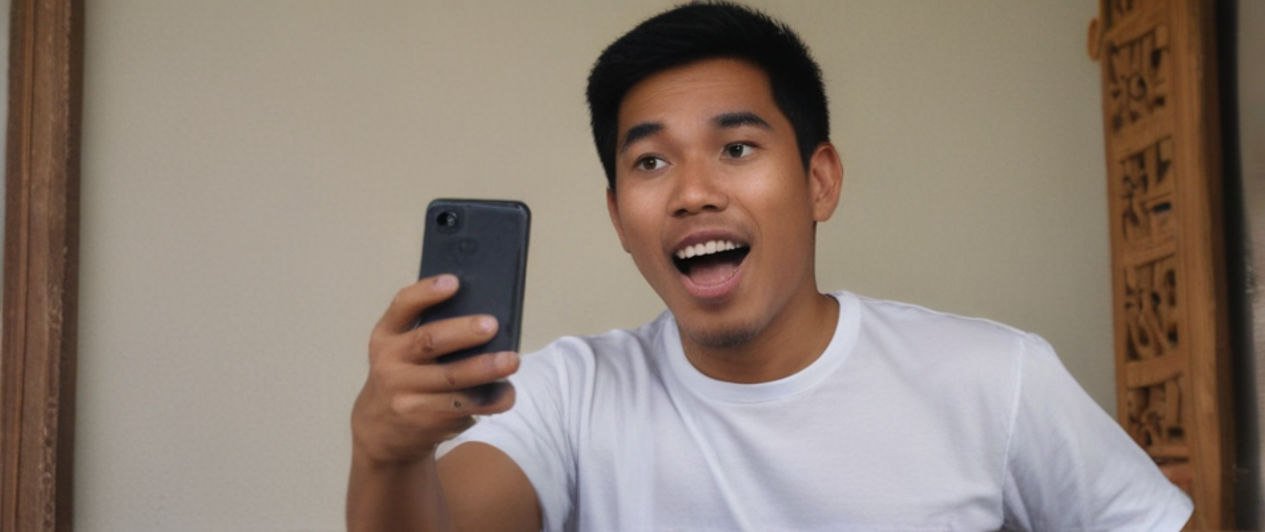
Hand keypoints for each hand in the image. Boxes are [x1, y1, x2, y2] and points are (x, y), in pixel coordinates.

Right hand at [352, 274, 519, 465]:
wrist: (382, 429)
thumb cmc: (406, 374)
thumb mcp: (402, 350)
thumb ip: (430, 331)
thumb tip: (485, 318)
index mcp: (387, 335)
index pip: (403, 306)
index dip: (427, 292)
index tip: (454, 282)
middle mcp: (390, 363)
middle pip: (430, 341)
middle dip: (463, 332)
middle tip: (493, 325)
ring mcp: (405, 394)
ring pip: (450, 379)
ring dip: (484, 369)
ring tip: (511, 360)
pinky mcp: (423, 419)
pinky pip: (462, 407)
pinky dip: (489, 400)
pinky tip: (507, 393)